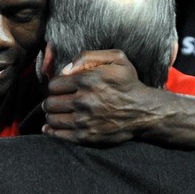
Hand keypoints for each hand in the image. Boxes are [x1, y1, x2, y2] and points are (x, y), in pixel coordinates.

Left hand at [42, 50, 163, 143]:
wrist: (144, 112)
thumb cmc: (128, 84)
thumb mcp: (116, 59)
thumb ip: (88, 57)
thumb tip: (65, 69)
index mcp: (87, 80)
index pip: (53, 85)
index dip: (55, 86)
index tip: (61, 89)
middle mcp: (83, 101)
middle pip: (50, 102)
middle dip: (51, 101)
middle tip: (57, 101)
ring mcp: (83, 120)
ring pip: (52, 118)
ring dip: (52, 115)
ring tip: (58, 112)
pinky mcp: (86, 136)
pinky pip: (59, 134)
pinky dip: (51, 130)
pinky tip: (51, 127)